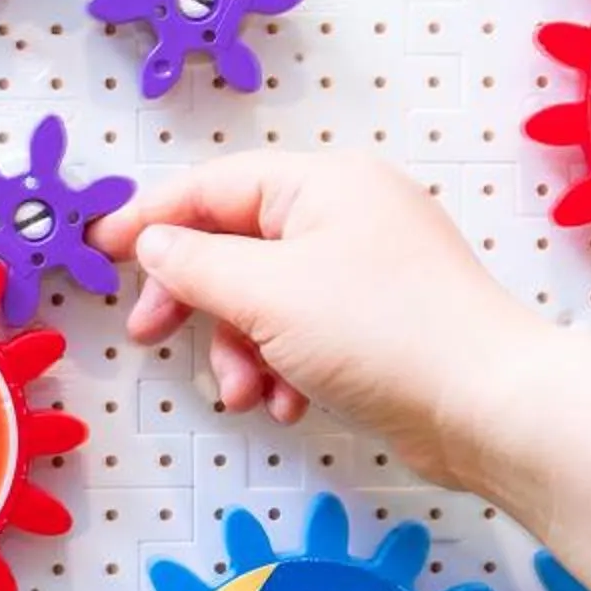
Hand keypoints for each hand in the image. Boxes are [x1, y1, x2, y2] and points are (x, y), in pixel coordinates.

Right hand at [92, 149, 556, 491]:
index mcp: (323, 183)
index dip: (151, 216)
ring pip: (264, 298)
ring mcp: (366, 269)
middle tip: (149, 333)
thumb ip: (196, 266)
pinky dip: (283, 367)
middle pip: (235, 243)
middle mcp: (346, 214)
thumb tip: (154, 245)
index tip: (101, 250)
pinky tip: (289, 406)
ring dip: (240, 349)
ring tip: (246, 394)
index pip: (214, 185)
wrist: (489, 407)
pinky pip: (303, 332)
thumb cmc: (384, 334)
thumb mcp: (267, 295)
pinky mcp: (379, 323)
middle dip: (193, 298)